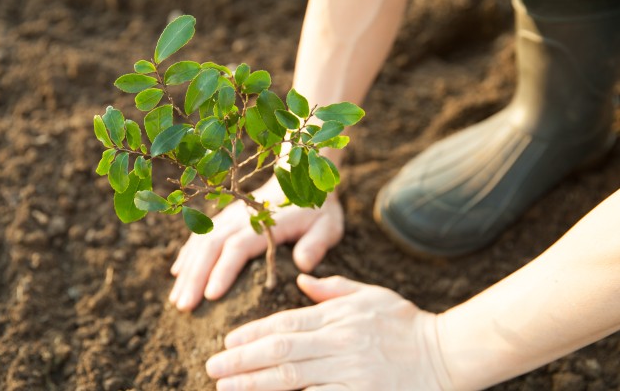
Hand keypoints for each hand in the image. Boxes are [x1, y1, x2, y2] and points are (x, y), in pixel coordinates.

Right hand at [169, 179, 343, 310]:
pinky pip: (200, 235)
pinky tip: (178, 274)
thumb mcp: (327, 225)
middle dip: (195, 277)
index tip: (210, 296)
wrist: (301, 178)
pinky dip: (187, 254)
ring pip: (201, 242)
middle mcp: (241, 217)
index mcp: (265, 222)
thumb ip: (316, 244)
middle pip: (211, 247)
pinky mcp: (224, 218)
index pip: (238, 247)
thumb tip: (303, 265)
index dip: (223, 270)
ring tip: (176, 300)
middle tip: (184, 307)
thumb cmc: (316, 209)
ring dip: (187, 271)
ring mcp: (229, 216)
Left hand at [206, 275, 450, 390]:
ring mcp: (349, 373)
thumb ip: (333, 289)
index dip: (252, 333)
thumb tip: (301, 279)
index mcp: (338, 317)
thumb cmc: (406, 323)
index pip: (285, 324)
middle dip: (242, 361)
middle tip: (212, 368)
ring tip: (227, 388)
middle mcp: (339, 343)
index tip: (227, 342)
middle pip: (280, 352)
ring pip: (292, 379)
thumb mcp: (371, 295)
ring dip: (255, 384)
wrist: (447, 354)